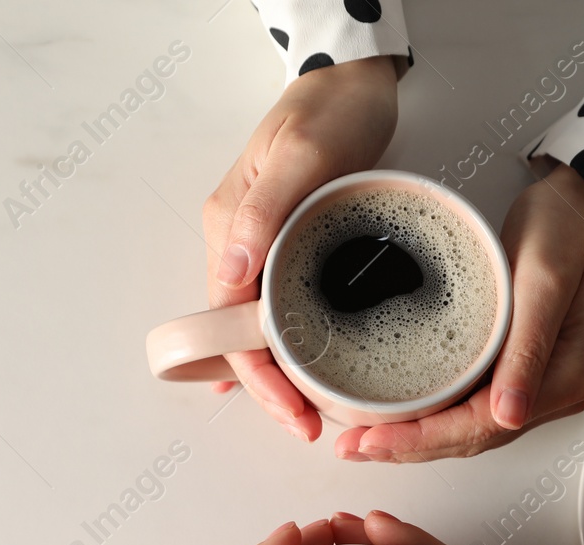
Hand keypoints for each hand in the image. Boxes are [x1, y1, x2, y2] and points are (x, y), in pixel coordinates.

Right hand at [202, 57, 398, 440]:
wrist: (354, 76)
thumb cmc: (332, 107)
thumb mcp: (305, 156)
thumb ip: (265, 214)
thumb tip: (230, 279)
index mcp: (230, 229)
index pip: (229, 325)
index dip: (258, 377)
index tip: (294, 413)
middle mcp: (239, 243)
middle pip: (242, 337)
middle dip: (271, 390)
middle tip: (312, 429)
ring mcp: (264, 246)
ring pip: (262, 329)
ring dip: (283, 374)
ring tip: (315, 413)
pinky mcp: (293, 244)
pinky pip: (282, 308)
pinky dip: (290, 346)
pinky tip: (298, 376)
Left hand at [334, 163, 583, 461]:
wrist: (582, 210)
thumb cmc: (567, 233)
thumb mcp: (544, 281)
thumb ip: (528, 348)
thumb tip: (509, 414)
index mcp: (563, 381)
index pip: (482, 428)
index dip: (423, 439)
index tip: (374, 440)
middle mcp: (550, 394)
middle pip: (471, 439)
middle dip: (409, 447)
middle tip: (353, 446)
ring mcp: (534, 386)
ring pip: (467, 431)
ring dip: (416, 440)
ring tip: (364, 440)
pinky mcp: (516, 372)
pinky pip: (470, 409)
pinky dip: (432, 419)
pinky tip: (400, 417)